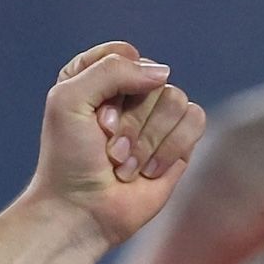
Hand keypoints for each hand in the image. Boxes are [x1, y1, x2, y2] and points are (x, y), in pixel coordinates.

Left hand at [27, 42, 205, 244]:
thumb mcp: (68, 100)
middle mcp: (127, 92)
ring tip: (123, 164)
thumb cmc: (69, 157)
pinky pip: (195, 119)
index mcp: (93, 76)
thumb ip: (111, 70)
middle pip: (153, 79)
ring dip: (147, 138)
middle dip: (130, 120)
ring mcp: (156, 116)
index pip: (123, 54)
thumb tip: (163, 73)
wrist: (83, 209)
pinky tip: (147, 171)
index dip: (111, 85)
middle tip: (107, 148)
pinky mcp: (179, 140)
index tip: (92, 115)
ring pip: (175, 99)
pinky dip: (170, 148)